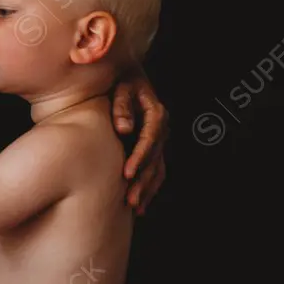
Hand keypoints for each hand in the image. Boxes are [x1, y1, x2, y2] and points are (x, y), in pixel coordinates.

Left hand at [112, 71, 167, 214]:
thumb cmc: (122, 81)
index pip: (150, 139)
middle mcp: (161, 128)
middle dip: (143, 181)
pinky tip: (141, 204)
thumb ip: (122, 105)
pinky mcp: (154, 148)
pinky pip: (156, 171)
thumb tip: (124, 128)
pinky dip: (149, 188)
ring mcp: (160, 140)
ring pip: (157, 169)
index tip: (127, 173)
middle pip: (155, 159)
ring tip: (135, 206)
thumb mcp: (122, 87)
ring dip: (147, 189)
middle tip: (130, 199)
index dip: (140, 157)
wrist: (128, 76)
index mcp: (156, 113)